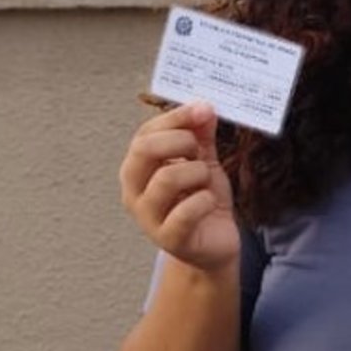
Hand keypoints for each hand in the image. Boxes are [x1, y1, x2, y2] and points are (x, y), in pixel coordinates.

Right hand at [120, 102, 239, 271]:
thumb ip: (201, 136)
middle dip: (181, 142)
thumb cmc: (202, 200)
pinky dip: (204, 200)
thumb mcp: (203, 161)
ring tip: (205, 182)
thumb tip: (203, 107)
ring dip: (197, 173)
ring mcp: (148, 218)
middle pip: (145, 150)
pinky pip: (186, 212)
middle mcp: (134, 192)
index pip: (145, 133)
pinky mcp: (169, 240)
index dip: (175, 118)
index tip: (204, 110)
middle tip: (200, 153)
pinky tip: (209, 202)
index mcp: (138, 168)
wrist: (216, 243)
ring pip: (167, 178)